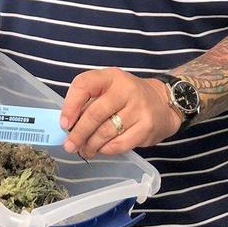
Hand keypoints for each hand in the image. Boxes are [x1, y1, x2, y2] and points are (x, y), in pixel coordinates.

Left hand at [60, 68, 181, 156]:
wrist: (163, 102)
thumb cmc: (127, 97)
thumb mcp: (109, 89)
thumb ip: (89, 101)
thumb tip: (68, 126)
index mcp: (111, 76)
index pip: (85, 84)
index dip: (70, 105)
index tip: (64, 123)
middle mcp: (126, 89)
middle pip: (95, 113)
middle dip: (78, 133)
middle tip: (69, 145)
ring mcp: (138, 108)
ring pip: (106, 132)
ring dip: (91, 145)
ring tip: (84, 150)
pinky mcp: (147, 127)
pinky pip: (119, 144)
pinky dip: (106, 149)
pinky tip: (102, 149)